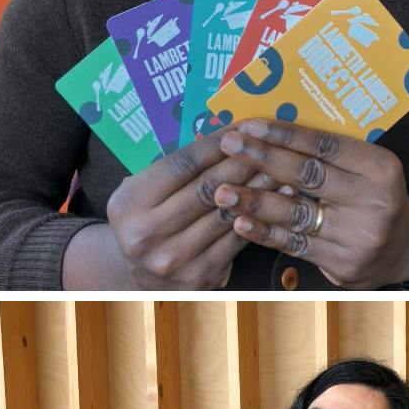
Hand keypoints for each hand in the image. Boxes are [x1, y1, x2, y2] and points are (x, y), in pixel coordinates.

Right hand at [95, 131, 275, 288]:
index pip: (181, 165)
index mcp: (128, 204)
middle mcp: (147, 233)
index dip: (215, 143)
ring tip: (280, 167)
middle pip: (207, 188)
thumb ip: (174, 171)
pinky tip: (280, 197)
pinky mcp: (202, 274)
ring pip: (227, 213)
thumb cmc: (147, 223)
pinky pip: (239, 239)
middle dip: (242, 162)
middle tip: (267, 144)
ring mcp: (175, 257)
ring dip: (259, 187)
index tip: (241, 128)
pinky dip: (263, 216)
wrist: (141, 280)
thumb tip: (225, 138)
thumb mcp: (143, 194)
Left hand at [213, 120, 408, 288]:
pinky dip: (265, 232)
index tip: (249, 125)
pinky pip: (295, 244)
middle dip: (263, 159)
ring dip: (255, 200)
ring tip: (222, 190)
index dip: (285, 134)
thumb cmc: (374, 198)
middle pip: (308, 176)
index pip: (325, 145)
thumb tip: (270, 133)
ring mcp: (359, 235)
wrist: (405, 250)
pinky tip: (240, 222)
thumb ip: (330, 155)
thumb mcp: (368, 169)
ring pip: (297, 213)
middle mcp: (373, 201)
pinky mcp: (343, 263)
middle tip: (229, 145)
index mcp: (380, 168)